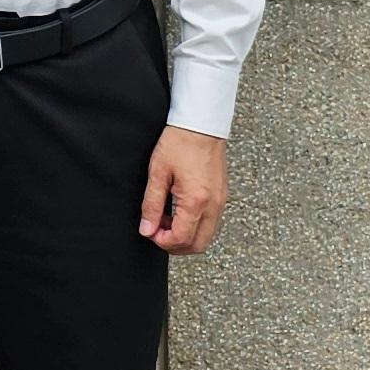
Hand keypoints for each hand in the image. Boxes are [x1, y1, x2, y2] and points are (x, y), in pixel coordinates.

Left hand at [139, 124, 227, 254]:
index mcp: (196, 201)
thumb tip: (146, 229)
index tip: (150, 231)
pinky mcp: (222, 196)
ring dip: (186, 236)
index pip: (181, 238)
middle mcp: (213, 205)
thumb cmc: (180, 142)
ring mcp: (221, 201)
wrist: (201, 123)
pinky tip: (180, 212)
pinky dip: (196, 226)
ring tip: (167, 219)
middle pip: (198, 245)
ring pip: (207, 236)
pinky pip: (212, 223)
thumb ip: (151, 204)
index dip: (162, 241)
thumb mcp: (158, 172)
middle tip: (158, 231)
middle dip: (175, 245)